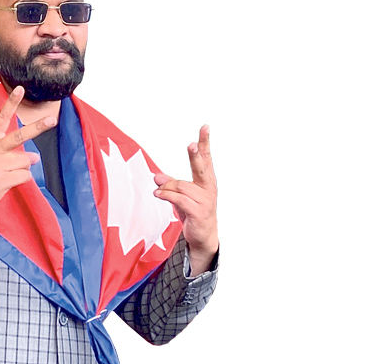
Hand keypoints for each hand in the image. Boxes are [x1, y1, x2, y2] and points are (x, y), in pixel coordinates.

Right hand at [0, 86, 56, 238]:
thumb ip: (10, 152)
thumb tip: (35, 157)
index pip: (1, 118)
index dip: (10, 103)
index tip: (20, 88)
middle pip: (19, 136)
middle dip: (38, 127)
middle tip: (52, 119)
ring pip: (26, 161)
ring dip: (22, 168)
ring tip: (7, 173)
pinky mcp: (1, 180)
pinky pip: (25, 176)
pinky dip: (21, 179)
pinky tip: (8, 182)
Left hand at [154, 125, 218, 274]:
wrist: (203, 236)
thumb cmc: (193, 212)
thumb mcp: (181, 195)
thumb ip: (170, 184)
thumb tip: (156, 176)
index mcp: (206, 180)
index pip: (206, 157)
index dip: (205, 142)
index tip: (205, 127)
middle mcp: (208, 187)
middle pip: (200, 167)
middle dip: (195, 155)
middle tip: (191, 145)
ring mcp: (205, 200)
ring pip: (181, 186)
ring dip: (167, 186)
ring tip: (158, 188)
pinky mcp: (199, 212)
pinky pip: (179, 199)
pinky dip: (167, 195)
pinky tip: (158, 194)